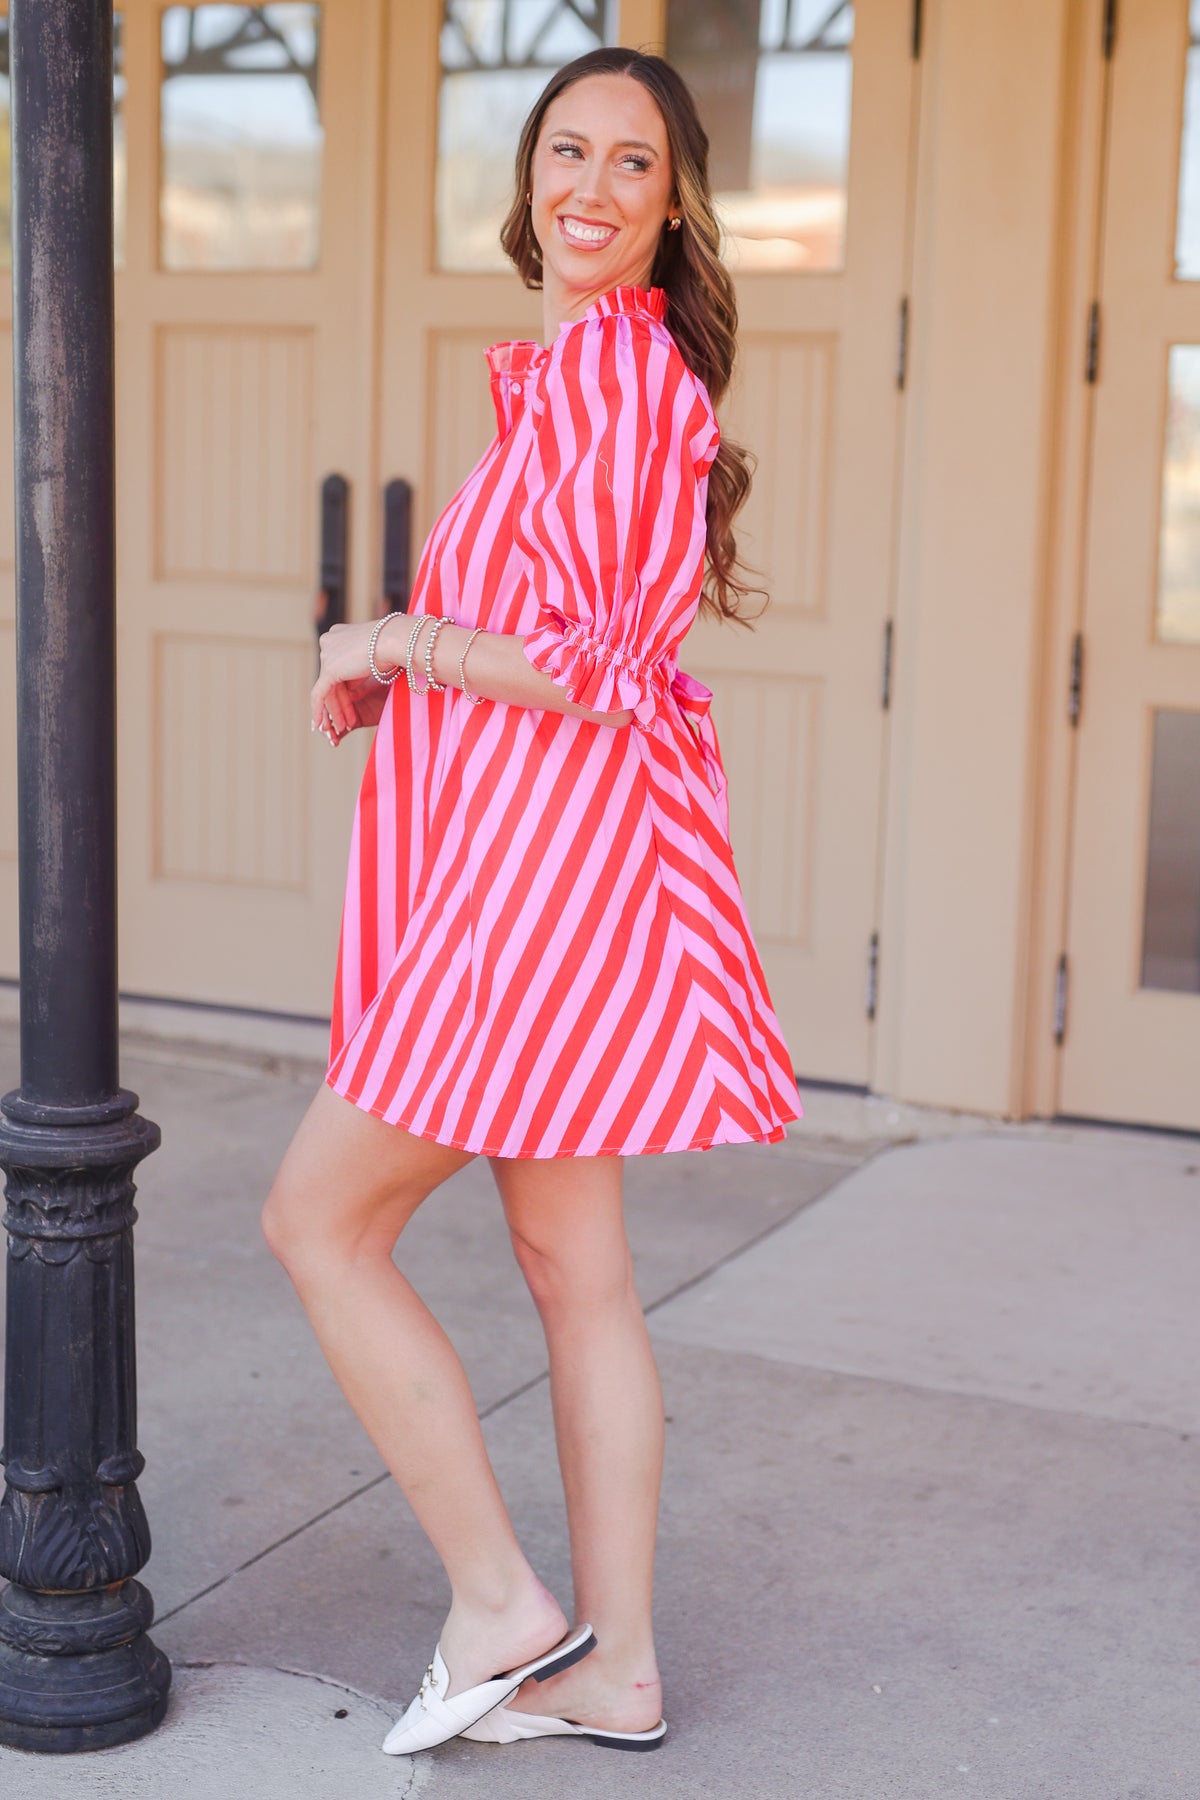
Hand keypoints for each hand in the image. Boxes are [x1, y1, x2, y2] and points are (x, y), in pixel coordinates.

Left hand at [311, 619, 400, 742]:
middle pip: (331, 679)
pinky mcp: (328, 669)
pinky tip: (321, 725)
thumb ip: (357, 670)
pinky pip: (319, 694)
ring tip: (341, 728)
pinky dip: (319, 710)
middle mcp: (328, 642)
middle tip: (343, 722)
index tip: (352, 703)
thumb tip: (350, 687)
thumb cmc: (394, 647)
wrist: (395, 642)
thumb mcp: (372, 659)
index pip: (337, 666)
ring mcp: (326, 654)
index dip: (343, 689)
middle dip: (338, 703)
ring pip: (327, 689)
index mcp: (337, 635)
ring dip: (334, 710)